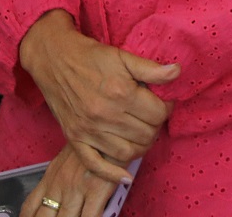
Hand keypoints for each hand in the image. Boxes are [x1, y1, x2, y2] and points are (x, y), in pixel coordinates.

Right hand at [17, 12, 174, 172]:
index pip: (158, 114)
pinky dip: (112, 174)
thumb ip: (151, 69)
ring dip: (141, 146)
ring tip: (143, 132)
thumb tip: (177, 73)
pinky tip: (125, 176)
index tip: (163, 102)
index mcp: (121, 93)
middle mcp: (105, 115)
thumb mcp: (124, 56)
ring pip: (126, 153)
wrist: (54, 60)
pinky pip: (95, 164)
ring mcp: (88, 130)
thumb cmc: (91, 56)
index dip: (166, 108)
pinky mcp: (74, 139)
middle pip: (145, 135)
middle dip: (155, 126)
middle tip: (153, 116)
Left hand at [20, 144, 123, 216]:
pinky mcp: (97, 190)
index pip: (30, 208)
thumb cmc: (96, 141)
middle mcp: (59, 185)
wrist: (114, 128)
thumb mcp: (69, 157)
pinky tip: (97, 216)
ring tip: (75, 216)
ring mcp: (77, 189)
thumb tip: (59, 197)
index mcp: (51, 177)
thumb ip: (60, 177)